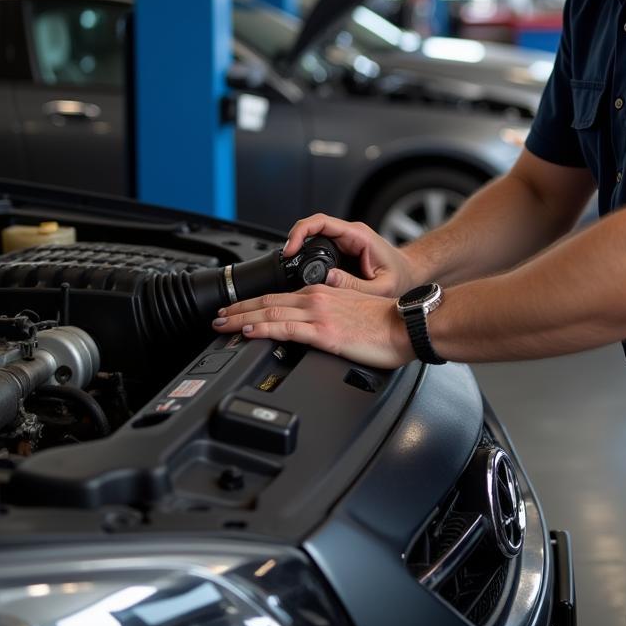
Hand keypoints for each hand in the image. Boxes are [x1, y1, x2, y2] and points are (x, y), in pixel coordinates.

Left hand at [211, 284, 413, 368]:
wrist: (408, 325)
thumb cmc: (388, 324)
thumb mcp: (352, 313)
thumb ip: (331, 317)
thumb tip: (316, 329)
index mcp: (324, 293)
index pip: (279, 297)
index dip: (253, 304)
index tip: (236, 312)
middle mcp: (317, 299)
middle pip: (267, 301)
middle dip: (238, 309)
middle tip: (217, 317)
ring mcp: (319, 314)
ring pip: (270, 311)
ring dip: (241, 318)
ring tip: (221, 325)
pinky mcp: (325, 332)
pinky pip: (286, 328)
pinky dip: (263, 328)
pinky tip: (249, 331)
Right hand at [285, 214, 416, 298]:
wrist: (409, 274)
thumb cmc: (401, 278)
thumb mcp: (381, 287)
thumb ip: (356, 286)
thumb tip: (328, 280)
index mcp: (358, 236)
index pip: (321, 222)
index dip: (300, 232)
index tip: (290, 248)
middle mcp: (350, 235)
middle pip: (313, 227)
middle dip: (294, 240)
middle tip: (284, 259)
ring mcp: (345, 241)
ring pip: (314, 236)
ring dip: (299, 247)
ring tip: (288, 265)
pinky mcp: (343, 250)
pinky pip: (319, 246)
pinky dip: (307, 255)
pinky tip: (301, 269)